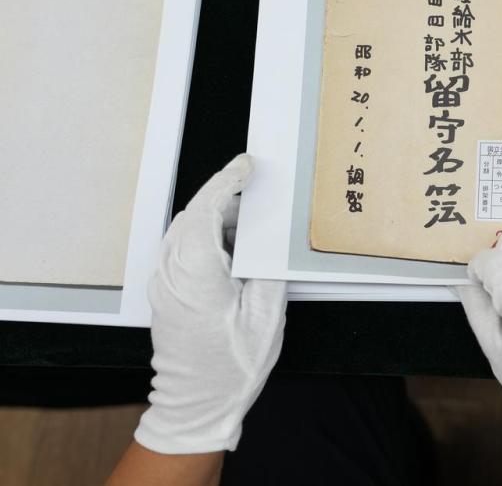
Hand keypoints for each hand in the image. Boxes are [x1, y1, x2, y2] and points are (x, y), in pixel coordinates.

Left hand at [134, 154, 286, 454]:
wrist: (197, 403)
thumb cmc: (233, 366)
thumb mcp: (267, 315)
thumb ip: (268, 267)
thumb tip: (270, 233)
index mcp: (197, 275)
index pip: (206, 211)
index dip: (226, 182)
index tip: (246, 166)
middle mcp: (172, 274)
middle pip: (192, 215)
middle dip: (221, 193)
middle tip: (253, 182)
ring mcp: (164, 282)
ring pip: (184, 229)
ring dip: (213, 213)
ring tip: (248, 211)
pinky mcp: (166, 291)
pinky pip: (181, 247)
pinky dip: (204, 232)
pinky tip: (230, 239)